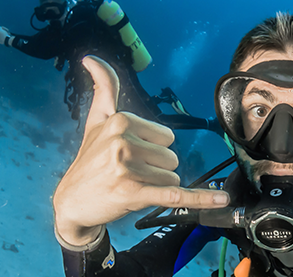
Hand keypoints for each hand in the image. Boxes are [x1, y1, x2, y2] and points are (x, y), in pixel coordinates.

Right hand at [52, 56, 229, 245]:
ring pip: (172, 178)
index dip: (152, 150)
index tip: (129, 155)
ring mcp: (128, 168)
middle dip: (155, 170)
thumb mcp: (96, 121)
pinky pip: (176, 195)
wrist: (71, 201)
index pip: (167, 137)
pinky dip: (201, 199)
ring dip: (156, 187)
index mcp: (121, 121)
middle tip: (128, 174)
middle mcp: (123, 142)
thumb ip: (104, 89)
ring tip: (130, 186)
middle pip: (172, 158)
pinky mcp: (133, 193)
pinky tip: (222, 200)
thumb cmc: (89, 161)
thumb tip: (92, 58)